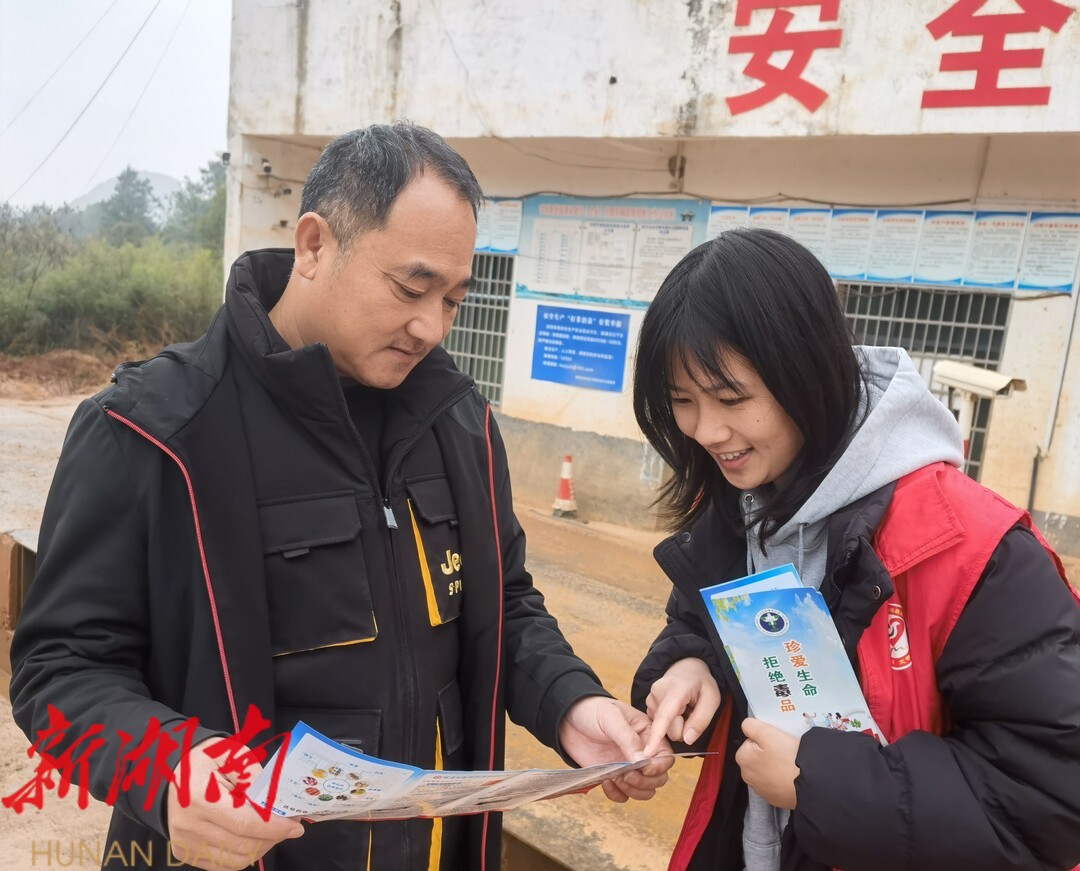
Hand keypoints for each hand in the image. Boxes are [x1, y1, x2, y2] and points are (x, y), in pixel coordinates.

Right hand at [167, 738, 303, 870]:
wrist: (171, 773)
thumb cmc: (204, 760)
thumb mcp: (231, 754)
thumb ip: (253, 776)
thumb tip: (274, 802)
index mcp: (199, 797)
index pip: (243, 823)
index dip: (273, 828)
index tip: (294, 826)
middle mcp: (189, 825)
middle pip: (242, 845)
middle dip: (272, 838)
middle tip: (289, 826)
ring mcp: (185, 843)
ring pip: (234, 860)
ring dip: (260, 848)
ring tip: (272, 832)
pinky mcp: (185, 853)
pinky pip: (222, 865)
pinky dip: (243, 855)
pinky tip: (253, 838)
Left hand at [557, 696, 673, 802]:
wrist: (567, 717)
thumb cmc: (593, 710)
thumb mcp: (612, 718)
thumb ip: (628, 739)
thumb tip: (643, 762)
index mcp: (647, 735)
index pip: (665, 757)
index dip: (659, 767)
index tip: (645, 769)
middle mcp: (641, 753)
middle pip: (658, 778)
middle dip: (645, 782)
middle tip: (626, 775)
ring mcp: (627, 767)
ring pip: (644, 790)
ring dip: (633, 791)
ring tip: (615, 779)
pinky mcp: (613, 777)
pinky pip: (623, 795)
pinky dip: (618, 794)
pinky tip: (606, 783)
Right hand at [643, 657, 720, 755]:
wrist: (687, 668)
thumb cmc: (702, 683)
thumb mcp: (712, 698)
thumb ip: (701, 720)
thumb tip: (687, 740)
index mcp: (675, 689)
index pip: (665, 716)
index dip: (657, 736)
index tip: (648, 753)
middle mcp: (657, 692)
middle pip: (668, 728)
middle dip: (682, 727)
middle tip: (691, 712)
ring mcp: (650, 698)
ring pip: (663, 728)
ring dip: (676, 724)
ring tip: (684, 708)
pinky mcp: (648, 704)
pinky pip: (659, 724)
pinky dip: (669, 722)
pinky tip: (675, 709)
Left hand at [735, 718, 799, 809]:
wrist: (809, 784)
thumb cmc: (787, 756)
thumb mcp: (768, 732)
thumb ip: (751, 726)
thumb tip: (746, 726)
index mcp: (742, 758)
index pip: (751, 741)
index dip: (764, 739)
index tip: (776, 743)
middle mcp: (747, 776)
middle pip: (757, 757)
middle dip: (768, 754)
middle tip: (784, 753)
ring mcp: (760, 790)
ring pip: (766, 771)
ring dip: (774, 767)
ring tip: (789, 765)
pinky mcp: (773, 799)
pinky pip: (775, 784)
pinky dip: (781, 780)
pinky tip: (791, 777)